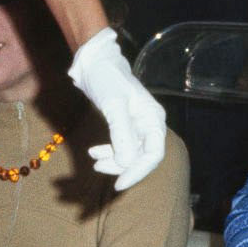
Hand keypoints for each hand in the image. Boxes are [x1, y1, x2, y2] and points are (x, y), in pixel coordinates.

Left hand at [68, 27, 166, 189]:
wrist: (94, 62)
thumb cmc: (106, 78)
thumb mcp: (113, 104)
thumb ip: (122, 133)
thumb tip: (127, 163)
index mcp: (153, 118)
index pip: (154, 154)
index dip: (138, 171)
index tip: (118, 183)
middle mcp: (149, 124)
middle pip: (143, 157)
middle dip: (122, 167)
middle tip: (99, 169)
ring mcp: (137, 126)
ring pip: (130, 154)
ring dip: (113, 161)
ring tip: (94, 160)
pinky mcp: (125, 126)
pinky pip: (121, 147)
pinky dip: (109, 153)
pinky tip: (93, 152)